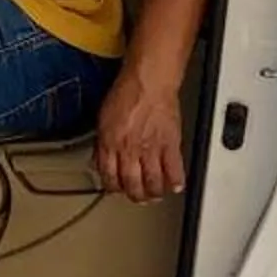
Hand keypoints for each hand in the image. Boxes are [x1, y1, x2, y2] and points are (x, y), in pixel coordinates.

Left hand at [92, 69, 186, 203]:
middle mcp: (130, 149)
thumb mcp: (104, 117)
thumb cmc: (128, 91)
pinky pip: (174, 169)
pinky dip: (176, 180)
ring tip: (155, 194)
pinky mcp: (170, 144)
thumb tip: (101, 158)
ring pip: (153, 182)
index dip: (112, 187)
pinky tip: (175, 185)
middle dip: (134, 195)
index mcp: (111, 143)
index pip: (109, 176)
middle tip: (138, 197)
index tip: (116, 188)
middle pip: (132, 185)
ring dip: (154, 192)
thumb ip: (103, 142)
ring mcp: (151, 149)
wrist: (149, 79)